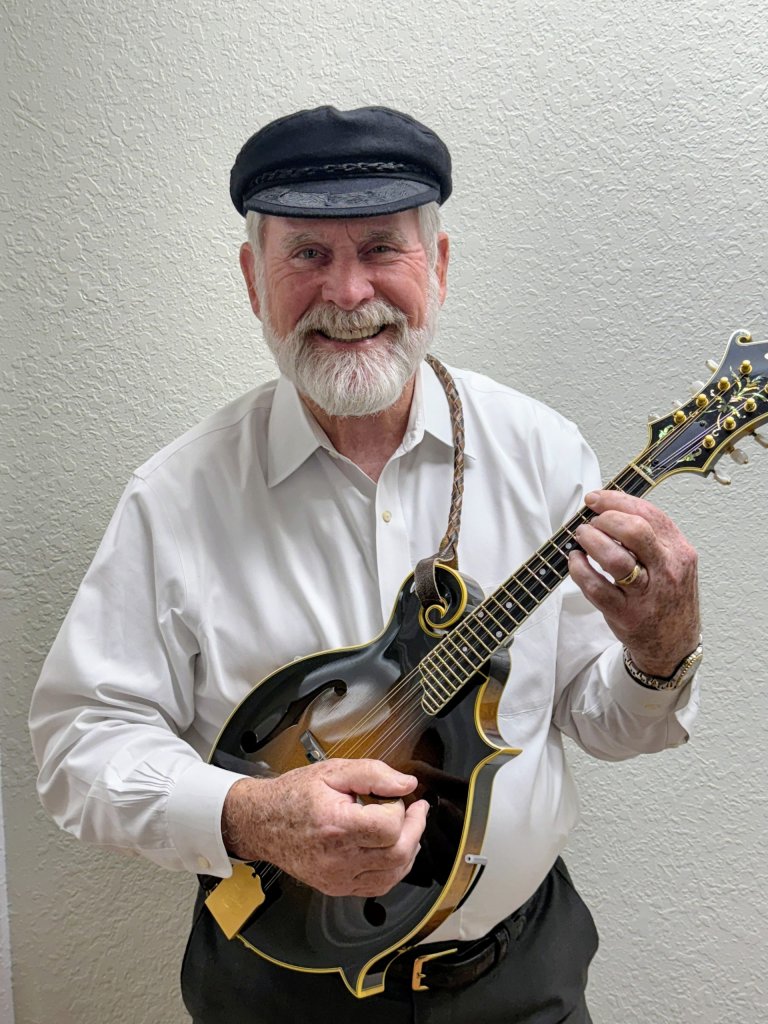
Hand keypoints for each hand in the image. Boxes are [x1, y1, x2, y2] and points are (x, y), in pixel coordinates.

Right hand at [221, 758, 428, 896]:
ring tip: (408, 827)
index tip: (393, 796)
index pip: (389, 826)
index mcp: (336, 826)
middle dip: (415, 828)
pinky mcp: (337, 887)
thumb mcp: (332, 771)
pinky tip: (392, 849)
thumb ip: (373, 774)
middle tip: (416, 809)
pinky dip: (393, 868)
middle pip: (398, 854)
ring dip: (409, 849)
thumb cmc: (294, 796)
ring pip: (393, 875)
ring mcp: (337, 878)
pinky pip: (378, 886)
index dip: (399, 808)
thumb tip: (407, 784)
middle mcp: (337, 859)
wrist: (261, 822)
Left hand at [567, 490, 699, 675]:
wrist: (674, 645)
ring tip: (582, 538)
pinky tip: (576, 561)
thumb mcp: (674, 563)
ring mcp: (646, 594)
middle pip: (634, 531)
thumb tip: (611, 509)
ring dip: (591, 541)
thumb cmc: (669, 598)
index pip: (650, 514)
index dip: (617, 500)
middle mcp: (666, 571)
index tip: (596, 499)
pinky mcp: (625, 614)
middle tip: (592, 522)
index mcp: (679, 552)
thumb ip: (651, 538)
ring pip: (614, 558)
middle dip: (605, 519)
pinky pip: (596, 587)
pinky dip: (579, 570)